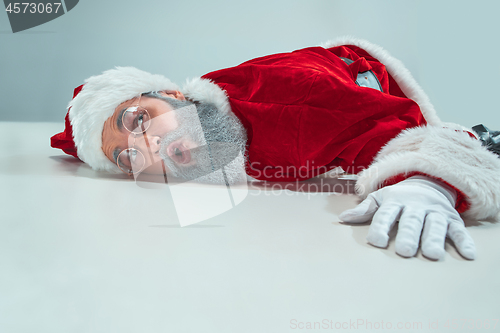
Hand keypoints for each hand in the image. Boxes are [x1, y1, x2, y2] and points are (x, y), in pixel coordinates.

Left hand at [339, 176, 475, 259]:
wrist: (429, 181)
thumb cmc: (399, 197)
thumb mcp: (380, 198)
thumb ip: (364, 209)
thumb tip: (342, 218)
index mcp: (395, 202)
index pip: (385, 214)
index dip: (380, 227)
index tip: (375, 241)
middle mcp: (416, 206)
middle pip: (411, 222)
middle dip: (408, 235)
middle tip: (404, 251)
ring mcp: (435, 212)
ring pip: (434, 225)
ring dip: (433, 239)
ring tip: (431, 254)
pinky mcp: (452, 219)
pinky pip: (459, 230)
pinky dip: (464, 241)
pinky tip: (467, 254)